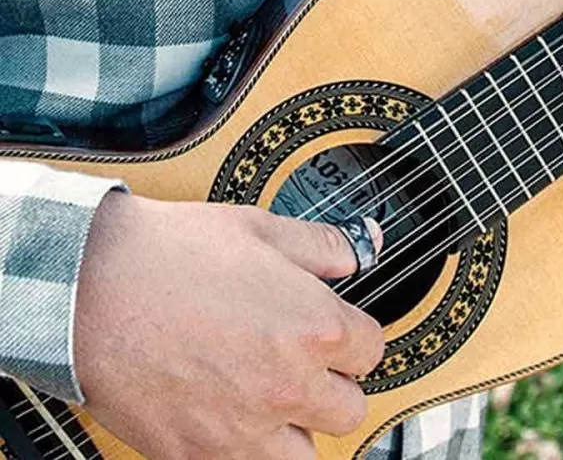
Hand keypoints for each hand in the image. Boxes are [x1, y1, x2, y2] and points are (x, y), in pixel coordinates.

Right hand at [75, 193, 383, 458]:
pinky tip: (228, 416)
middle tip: (305, 365)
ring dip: (297, 428)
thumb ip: (323, 246)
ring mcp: (242, 427)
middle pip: (350, 409)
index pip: (372, 351)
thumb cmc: (165, 255)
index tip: (338, 332)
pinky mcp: (196, 453)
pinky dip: (244, 448)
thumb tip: (358, 251)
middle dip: (333, 385)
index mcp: (314, 328)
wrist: (84, 287)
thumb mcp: (259, 229)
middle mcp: (287, 386)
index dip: (355, 336)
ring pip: (306, 455)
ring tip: (272, 399)